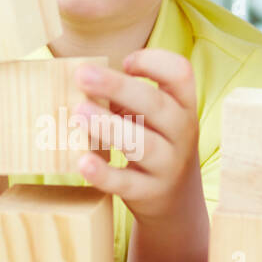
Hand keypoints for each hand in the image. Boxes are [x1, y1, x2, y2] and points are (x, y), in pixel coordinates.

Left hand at [73, 49, 201, 222]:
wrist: (176, 200)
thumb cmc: (156, 144)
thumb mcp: (155, 118)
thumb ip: (128, 98)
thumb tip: (82, 82)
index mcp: (183, 106)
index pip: (180, 74)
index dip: (154, 62)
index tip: (125, 62)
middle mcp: (182, 133)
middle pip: (156, 105)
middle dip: (118, 87)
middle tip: (82, 74)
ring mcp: (168, 165)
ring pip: (142, 144)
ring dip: (109, 126)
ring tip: (78, 112)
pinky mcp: (149, 192)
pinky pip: (125, 183)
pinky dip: (104, 174)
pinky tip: (83, 162)